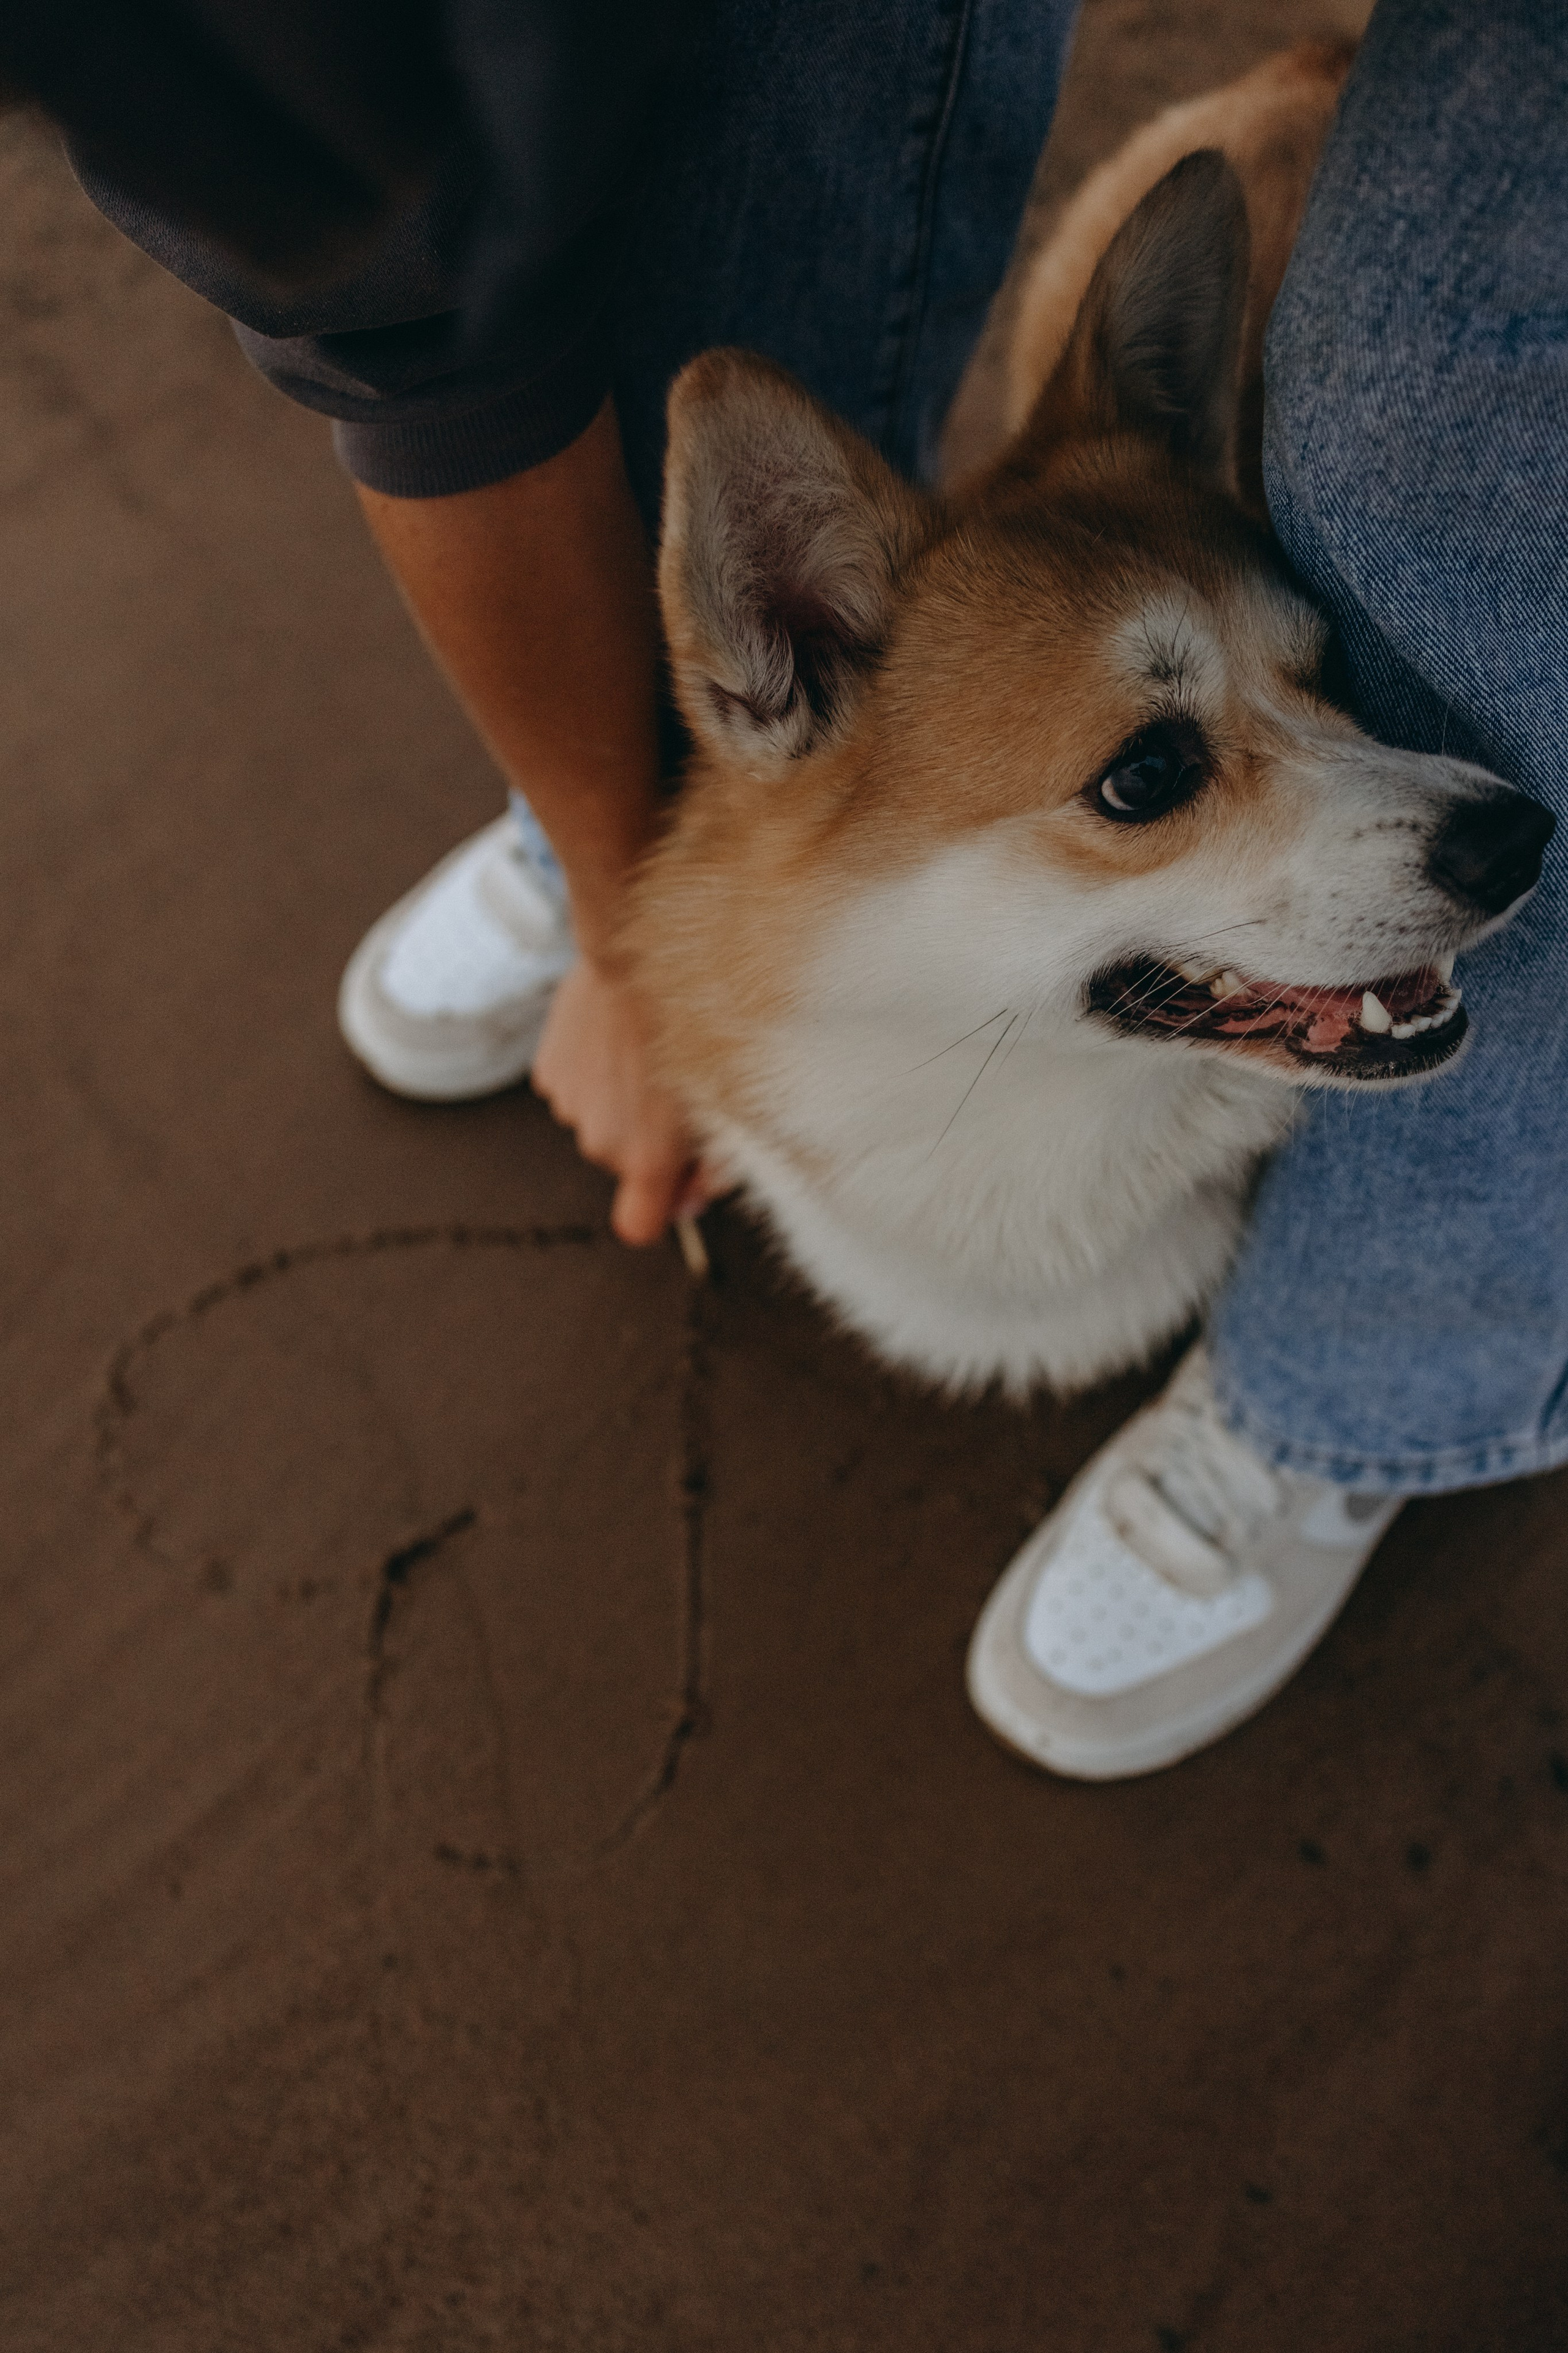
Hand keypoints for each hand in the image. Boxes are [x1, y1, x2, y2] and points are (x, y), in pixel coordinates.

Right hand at [532, 958, 709, 1244]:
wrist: (638, 948)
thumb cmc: (699, 1018)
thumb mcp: (734, 1096)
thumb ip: (719, 1161)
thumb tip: (695, 1195)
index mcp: (644, 1159)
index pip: (640, 1225)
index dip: (668, 1205)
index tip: (686, 1175)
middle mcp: (599, 1142)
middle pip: (628, 1162)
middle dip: (653, 1135)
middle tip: (681, 1083)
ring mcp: (568, 1105)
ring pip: (603, 1119)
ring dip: (626, 1098)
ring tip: (650, 1048)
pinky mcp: (548, 1069)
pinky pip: (581, 1086)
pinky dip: (599, 1070)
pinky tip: (621, 1034)